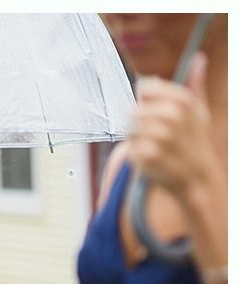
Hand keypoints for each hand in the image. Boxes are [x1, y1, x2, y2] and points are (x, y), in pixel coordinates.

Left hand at [128, 53, 221, 198]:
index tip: (154, 109)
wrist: (198, 179)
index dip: (145, 99)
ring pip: (129, 129)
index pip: (145, 87)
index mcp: (183, 101)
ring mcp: (159, 136)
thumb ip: (195, 85)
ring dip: (137, 139)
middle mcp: (171, 116)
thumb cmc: (196, 142)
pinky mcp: (147, 155)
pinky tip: (151, 157)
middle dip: (140, 123)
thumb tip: (199, 58)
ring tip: (156, 146)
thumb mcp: (200, 112)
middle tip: (156, 134)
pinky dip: (136, 153)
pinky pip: (128, 147)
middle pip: (134, 109)